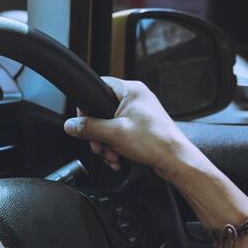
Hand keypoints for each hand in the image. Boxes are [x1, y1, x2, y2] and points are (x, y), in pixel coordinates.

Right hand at [64, 77, 200, 181]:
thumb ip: (89, 128)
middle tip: (99, 145)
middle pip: (103, 111)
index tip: (84, 122)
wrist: (175, 160)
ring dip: (106, 144)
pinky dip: (116, 147)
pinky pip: (120, 134)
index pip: (99, 86)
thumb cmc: (155, 142)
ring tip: (111, 155)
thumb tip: (71, 125)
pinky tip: (118, 158)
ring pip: (110, 126)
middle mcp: (136, 99)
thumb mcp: (114, 134)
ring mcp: (139, 114)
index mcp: (131, 90)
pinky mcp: (142, 128)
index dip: (88, 106)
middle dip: (98, 133)